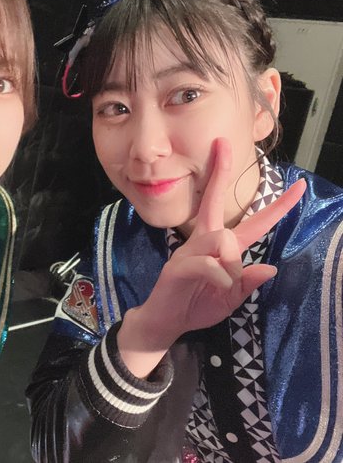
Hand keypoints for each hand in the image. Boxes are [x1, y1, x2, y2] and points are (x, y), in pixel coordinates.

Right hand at [118, 138, 304, 375]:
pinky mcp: (179, 266)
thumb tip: (271, 268)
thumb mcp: (231, 298)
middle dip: (220, 172)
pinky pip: (208, 263)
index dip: (278, 206)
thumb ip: (248, 283)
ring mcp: (190, 251)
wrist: (165, 321)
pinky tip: (217, 286)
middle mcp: (205, 241)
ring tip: (223, 283)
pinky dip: (219, 277)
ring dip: (231, 262)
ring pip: (223, 238)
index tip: (298, 186)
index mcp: (222, 248)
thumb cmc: (196, 306)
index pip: (254, 223)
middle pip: (216, 201)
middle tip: (224, 143)